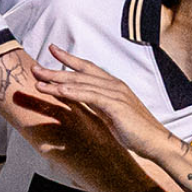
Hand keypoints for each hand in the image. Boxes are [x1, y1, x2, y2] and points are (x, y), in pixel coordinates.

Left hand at [31, 45, 173, 154]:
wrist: (156, 142)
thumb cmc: (135, 131)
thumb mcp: (111, 115)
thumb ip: (97, 105)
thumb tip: (81, 102)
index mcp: (113, 85)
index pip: (87, 67)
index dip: (69, 58)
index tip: (53, 50)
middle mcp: (114, 85)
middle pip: (80, 73)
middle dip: (56, 70)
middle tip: (35, 68)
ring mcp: (116, 93)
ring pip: (82, 83)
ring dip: (58, 82)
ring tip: (39, 82)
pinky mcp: (117, 105)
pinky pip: (91, 96)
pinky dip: (74, 92)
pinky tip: (60, 91)